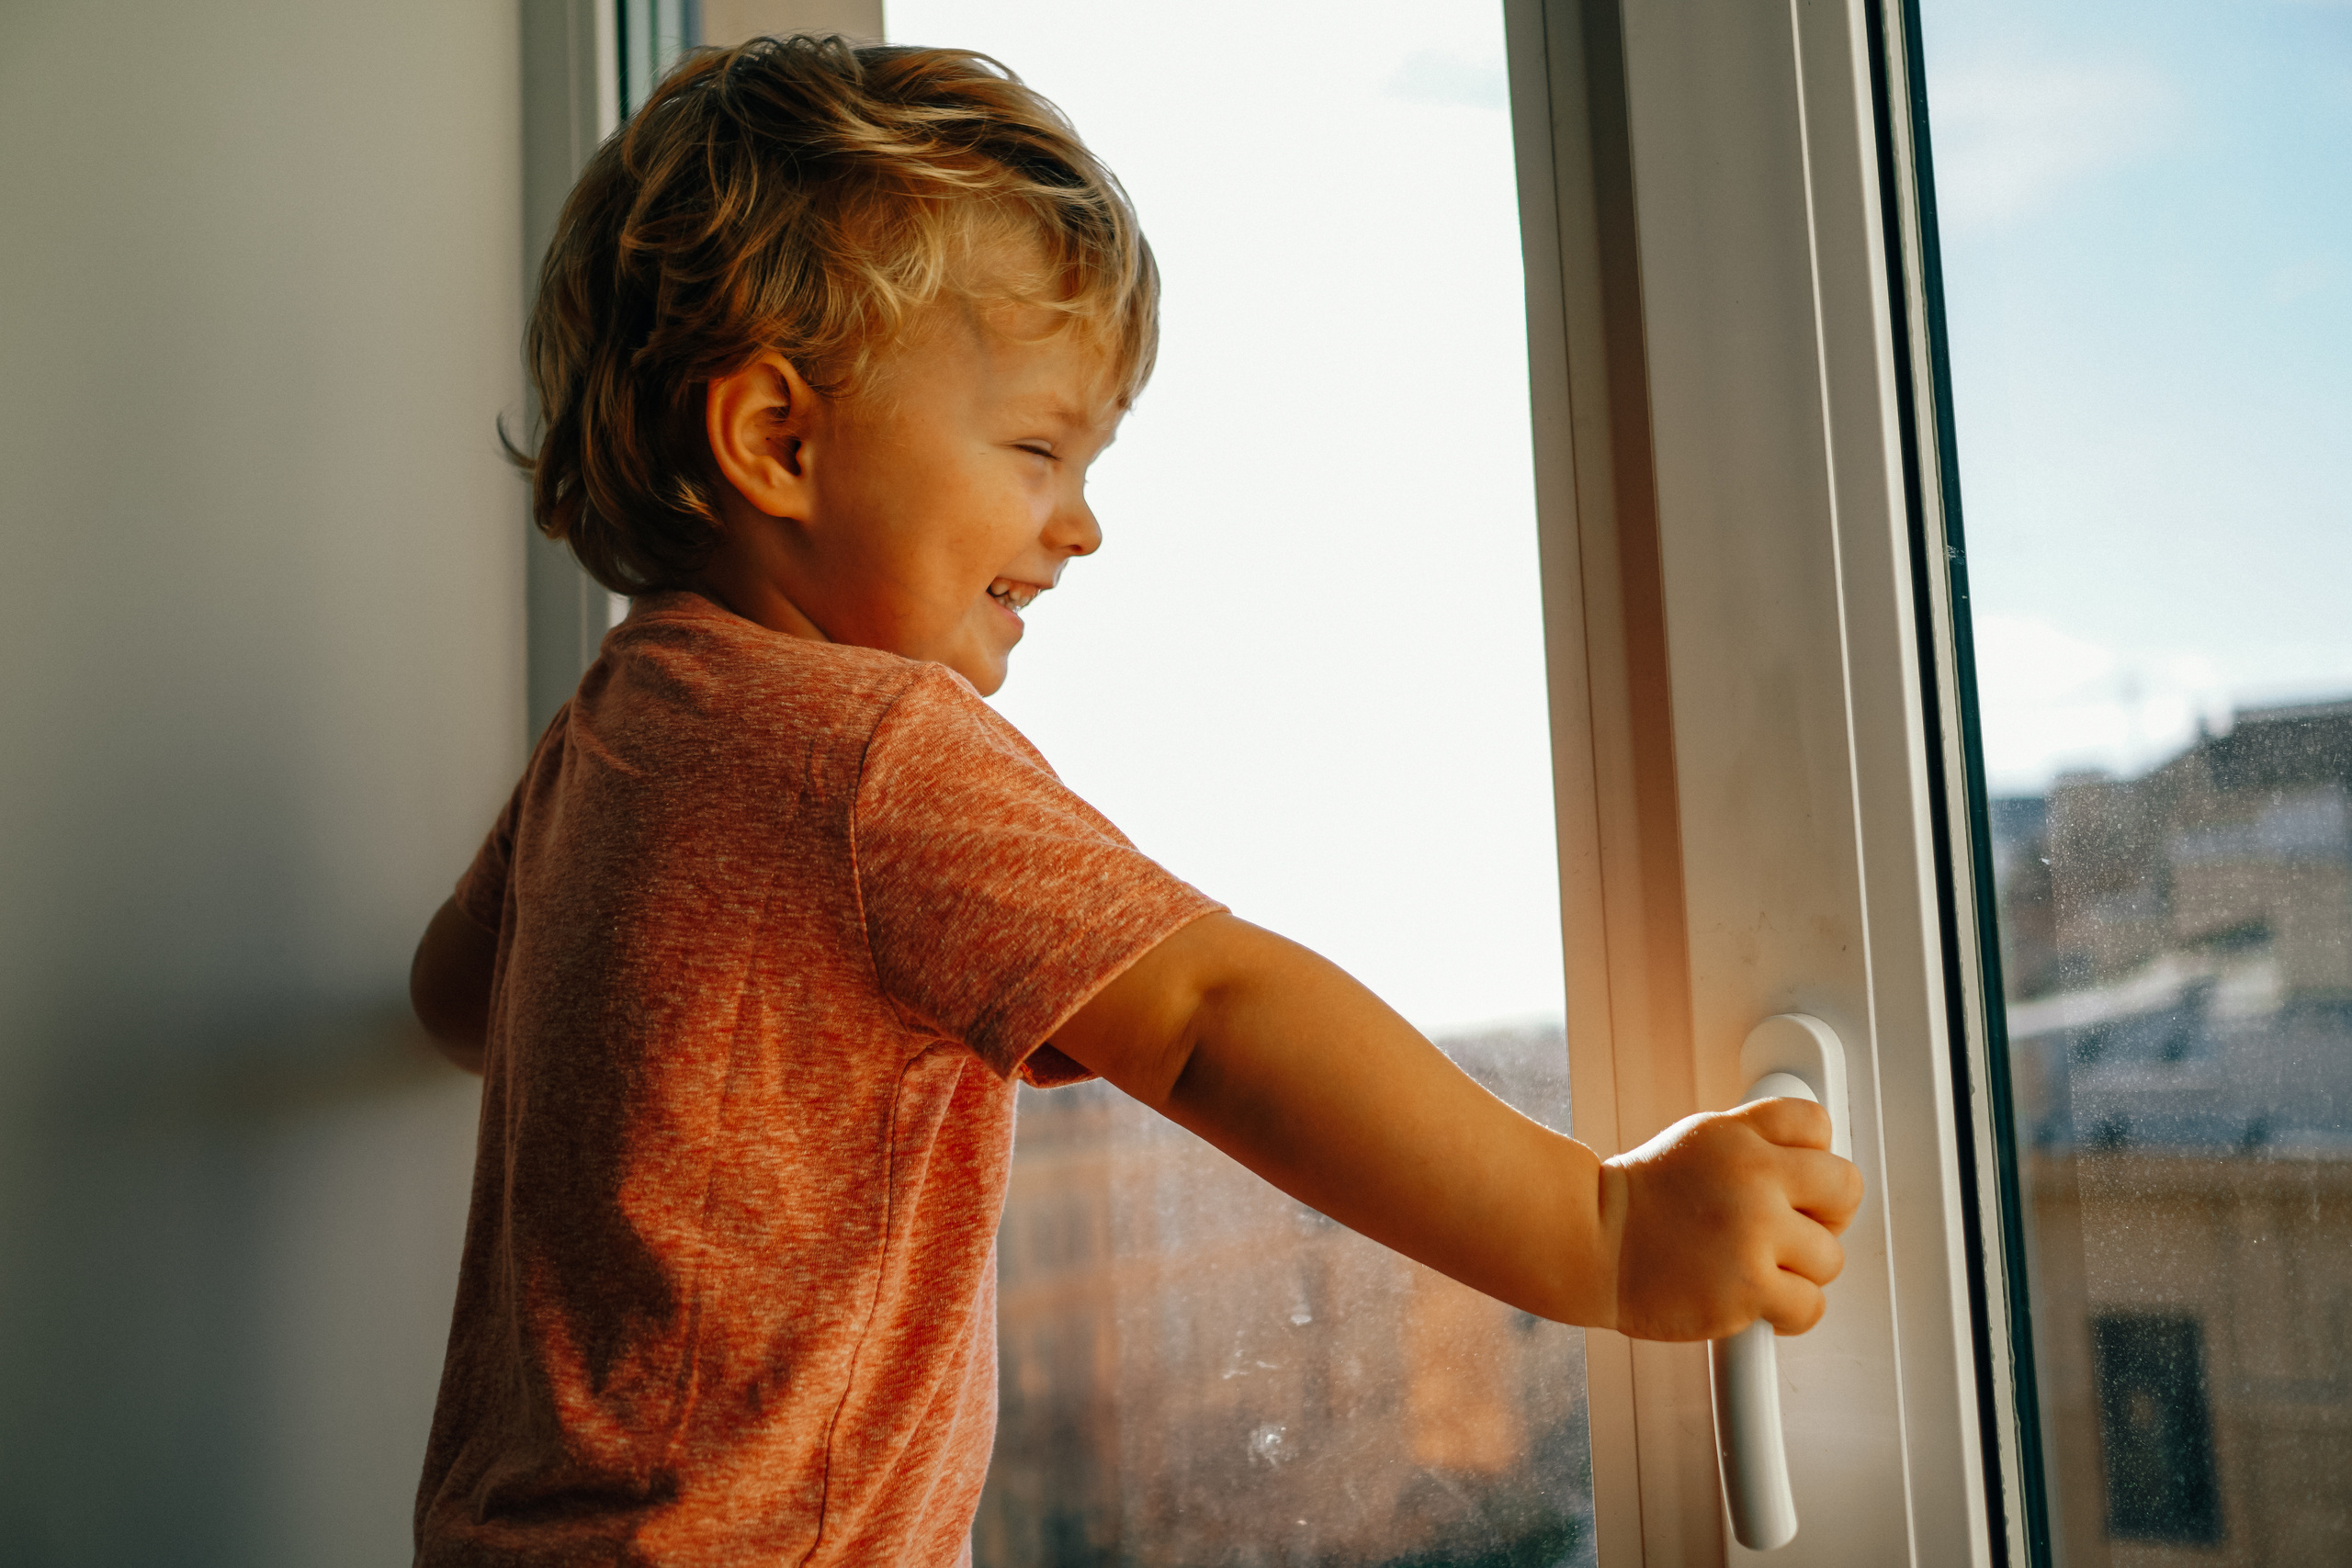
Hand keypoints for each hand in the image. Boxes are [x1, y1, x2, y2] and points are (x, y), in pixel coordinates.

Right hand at [1601, 1099, 1862, 1340]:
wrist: (1591, 1245)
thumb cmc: (1640, 1202)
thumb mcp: (1696, 1142)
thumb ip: (1753, 1142)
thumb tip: (1809, 1158)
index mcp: (1738, 1136)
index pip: (1815, 1124)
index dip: (1811, 1158)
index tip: (1797, 1183)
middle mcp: (1751, 1177)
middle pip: (1845, 1187)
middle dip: (1827, 1213)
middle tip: (1795, 1228)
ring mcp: (1753, 1234)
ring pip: (1831, 1257)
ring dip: (1801, 1270)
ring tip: (1759, 1266)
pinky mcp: (1749, 1288)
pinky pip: (1811, 1306)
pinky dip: (1789, 1312)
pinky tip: (1757, 1299)